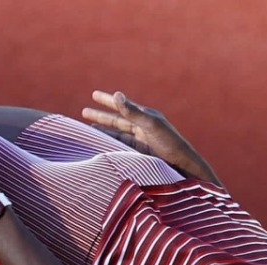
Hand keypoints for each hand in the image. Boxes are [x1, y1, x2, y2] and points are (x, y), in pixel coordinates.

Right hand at [81, 91, 219, 184]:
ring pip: (118, 133)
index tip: (93, 94)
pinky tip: (102, 144)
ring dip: (103, 130)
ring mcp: (142, 141)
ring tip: (88, 129)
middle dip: (101, 115)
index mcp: (146, 116)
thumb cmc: (169, 144)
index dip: (107, 100)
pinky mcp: (141, 154)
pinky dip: (110, 144)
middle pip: (118, 119)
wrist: (183, 168)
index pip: (123, 105)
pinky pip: (122, 146)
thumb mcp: (150, 125)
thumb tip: (117, 95)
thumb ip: (133, 112)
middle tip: (84, 111)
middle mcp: (143, 127)